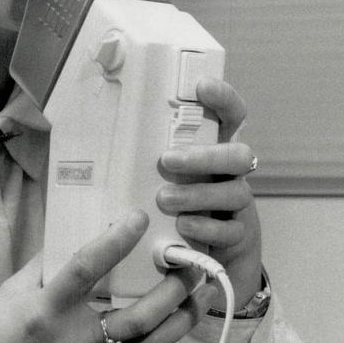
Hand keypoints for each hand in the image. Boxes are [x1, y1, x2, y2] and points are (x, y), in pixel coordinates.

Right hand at [0, 210, 215, 342]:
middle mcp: (73, 339)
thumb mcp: (12, 292)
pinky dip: (164, 334)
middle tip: (193, 261)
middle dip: (172, 289)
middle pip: (137, 315)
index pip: (85, 269)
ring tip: (207, 292)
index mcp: (45, 310)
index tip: (139, 216)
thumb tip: (80, 231)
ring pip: (150, 342)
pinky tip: (181, 316)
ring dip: (183, 317)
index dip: (115, 240)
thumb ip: (47, 263)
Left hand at [157, 77, 261, 310]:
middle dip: (205, 156)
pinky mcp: (239, 234)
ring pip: (235, 192)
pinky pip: (231, 229)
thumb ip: (153, 158)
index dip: (224, 98)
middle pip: (240, 155)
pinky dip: (205, 227)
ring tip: (164, 199)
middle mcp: (233, 175)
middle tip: (167, 160)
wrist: (212, 255)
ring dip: (198, 194)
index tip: (202, 87)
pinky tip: (184, 226)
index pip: (232, 116)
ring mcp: (239, 204)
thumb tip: (103, 137)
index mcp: (217, 151)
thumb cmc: (181, 203)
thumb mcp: (169, 175)